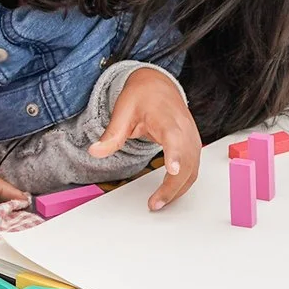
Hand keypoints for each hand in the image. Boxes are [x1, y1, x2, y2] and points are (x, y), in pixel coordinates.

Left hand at [88, 66, 200, 211]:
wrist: (158, 85)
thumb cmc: (143, 96)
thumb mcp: (123, 111)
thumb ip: (111, 134)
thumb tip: (95, 151)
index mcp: (167, 119)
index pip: (174, 138)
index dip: (175, 155)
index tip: (173, 170)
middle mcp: (184, 130)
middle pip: (186, 162)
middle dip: (172, 186)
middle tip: (154, 203)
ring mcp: (192, 138)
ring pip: (192, 169)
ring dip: (178, 189)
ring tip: (158, 203)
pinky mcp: (193, 145)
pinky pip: (193, 169)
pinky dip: (183, 183)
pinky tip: (169, 193)